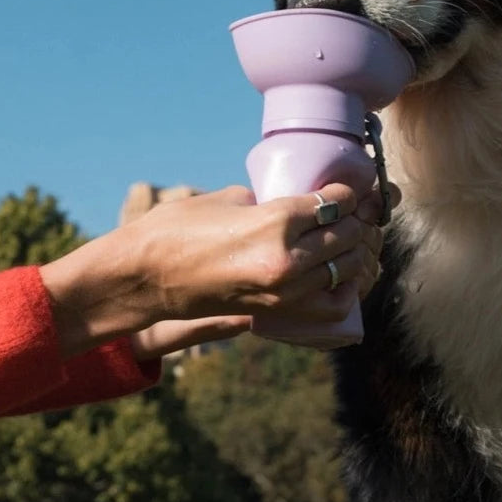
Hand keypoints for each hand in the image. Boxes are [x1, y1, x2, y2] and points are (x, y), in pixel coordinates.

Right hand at [41, 181, 388, 357]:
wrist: (146, 278)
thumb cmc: (177, 230)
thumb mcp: (226, 199)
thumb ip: (268, 200)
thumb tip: (295, 203)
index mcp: (276, 221)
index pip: (335, 203)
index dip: (347, 193)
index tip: (348, 189)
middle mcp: (287, 259)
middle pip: (346, 235)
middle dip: (355, 220)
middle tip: (354, 211)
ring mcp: (284, 291)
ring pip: (345, 269)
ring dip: (353, 252)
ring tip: (349, 239)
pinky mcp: (278, 312)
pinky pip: (330, 303)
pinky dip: (342, 289)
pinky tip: (338, 274)